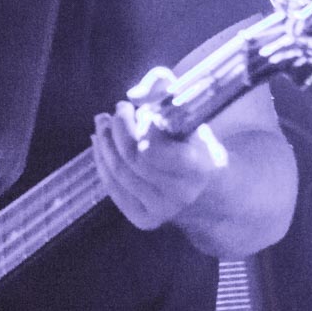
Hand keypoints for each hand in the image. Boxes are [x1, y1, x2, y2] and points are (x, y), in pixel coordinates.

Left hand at [91, 66, 228, 230]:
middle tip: (117, 110)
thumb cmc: (198, 145)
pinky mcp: (144, 220)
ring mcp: (161, 211)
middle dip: (118, 129)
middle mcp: (181, 195)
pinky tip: (100, 143)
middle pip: (132, 159)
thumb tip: (134, 95)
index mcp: (198, 168)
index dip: (140, 128)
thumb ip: (165, 91)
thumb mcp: (191, 113)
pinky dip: (102, 162)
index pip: (153, 149)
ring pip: (118, 174)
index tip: (143, 112)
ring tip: (102, 122)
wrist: (211, 192)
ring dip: (104, 143)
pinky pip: (113, 189)